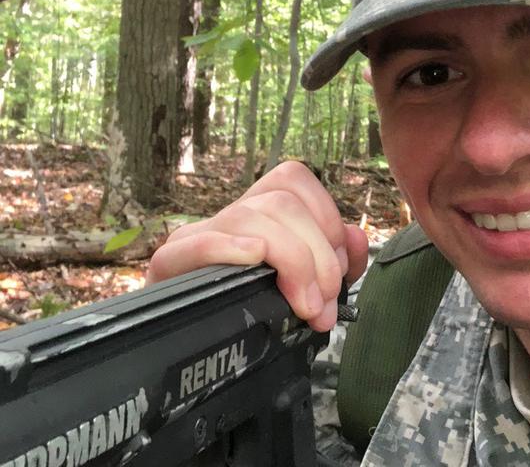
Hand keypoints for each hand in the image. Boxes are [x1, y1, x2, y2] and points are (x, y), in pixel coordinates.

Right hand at [147, 162, 369, 331]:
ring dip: (289, 260)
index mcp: (261, 214)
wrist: (198, 354)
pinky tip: (253, 258)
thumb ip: (341, 262)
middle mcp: (229, 217)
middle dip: (316, 254)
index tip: (339, 266)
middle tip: (323, 301)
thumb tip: (356, 237)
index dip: (326, 216)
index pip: (292, 179)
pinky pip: (196, 242)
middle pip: (280, 202)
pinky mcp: (169, 265)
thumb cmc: (257, 314)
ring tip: (304, 305)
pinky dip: (229, 247)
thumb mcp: (312, 288)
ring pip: (247, 216)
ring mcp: (196, 237)